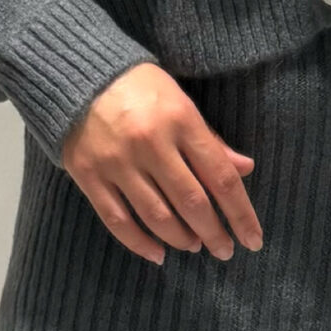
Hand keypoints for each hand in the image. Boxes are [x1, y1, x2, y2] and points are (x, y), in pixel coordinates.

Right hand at [58, 63, 262, 265]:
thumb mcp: (181, 102)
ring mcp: (118, 162)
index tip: (252, 239)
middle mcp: (151, 144)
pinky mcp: (90, 176)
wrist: (77, 76)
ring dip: (180, 238)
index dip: (240, 214)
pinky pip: (118, 220)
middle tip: (224, 251)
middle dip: (213, 233)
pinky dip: (140, 243)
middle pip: (191, 202)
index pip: (220, 177)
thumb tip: (245, 169)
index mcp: (180, 121)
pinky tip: (157, 254)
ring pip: (157, 216)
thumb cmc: (139, 88)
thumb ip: (210, 140)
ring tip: (193, 246)